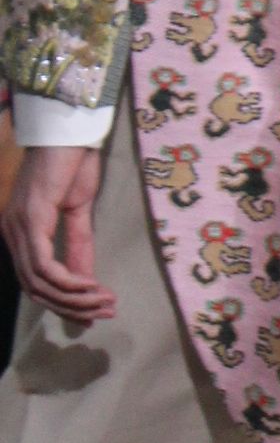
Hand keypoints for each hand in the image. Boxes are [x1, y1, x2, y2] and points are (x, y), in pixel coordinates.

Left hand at [2, 144, 109, 323]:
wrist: (70, 130)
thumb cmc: (72, 163)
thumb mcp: (78, 210)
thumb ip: (78, 246)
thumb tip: (86, 282)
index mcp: (19, 231)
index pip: (34, 281)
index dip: (64, 302)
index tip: (96, 310)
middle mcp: (11, 233)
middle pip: (34, 289)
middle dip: (71, 307)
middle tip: (105, 311)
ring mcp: (17, 227)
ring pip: (39, 282)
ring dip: (74, 298)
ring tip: (104, 301)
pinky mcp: (30, 220)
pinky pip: (45, 265)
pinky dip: (69, 281)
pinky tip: (92, 285)